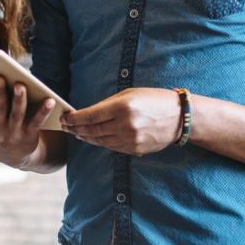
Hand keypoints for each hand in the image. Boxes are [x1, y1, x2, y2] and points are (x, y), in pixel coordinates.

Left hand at [60, 88, 180, 155]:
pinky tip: (91, 138)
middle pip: (92, 130)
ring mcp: (130, 140)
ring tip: (75, 132)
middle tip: (65, 126)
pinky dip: (99, 142)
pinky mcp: (134, 150)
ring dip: (84, 137)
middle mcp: (125, 125)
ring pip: (99, 141)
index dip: (74, 118)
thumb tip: (86, 114)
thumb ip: (107, 104)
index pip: (91, 116)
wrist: (179, 117)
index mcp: (123, 107)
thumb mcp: (130, 94)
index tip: (65, 117)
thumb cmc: (153, 100)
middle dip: (75, 128)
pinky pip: (111, 147)